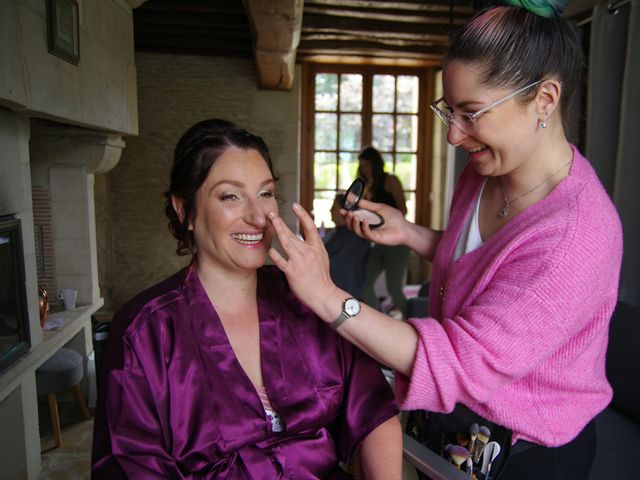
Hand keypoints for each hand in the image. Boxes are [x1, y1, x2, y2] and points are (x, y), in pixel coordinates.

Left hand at [268, 203, 340, 318]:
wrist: (323, 294)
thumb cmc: (322, 276)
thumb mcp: (322, 256)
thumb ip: (314, 245)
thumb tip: (308, 234)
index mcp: (317, 247)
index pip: (310, 226)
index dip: (302, 215)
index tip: (295, 205)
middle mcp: (308, 252)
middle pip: (292, 233)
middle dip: (280, 222)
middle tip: (271, 213)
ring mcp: (300, 261)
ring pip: (286, 243)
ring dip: (277, 231)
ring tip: (269, 223)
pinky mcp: (292, 272)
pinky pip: (281, 261)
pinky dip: (275, 255)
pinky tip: (270, 249)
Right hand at [342, 198, 409, 245]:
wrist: (405, 227)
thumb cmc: (394, 218)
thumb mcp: (379, 208)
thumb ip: (367, 204)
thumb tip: (354, 197)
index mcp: (366, 221)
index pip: (352, 219)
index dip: (346, 215)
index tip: (341, 210)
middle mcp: (366, 229)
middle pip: (352, 226)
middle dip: (347, 219)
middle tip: (347, 212)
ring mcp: (370, 235)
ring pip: (357, 231)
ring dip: (353, 223)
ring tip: (354, 216)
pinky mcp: (376, 238)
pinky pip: (366, 234)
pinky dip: (363, 227)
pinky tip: (364, 221)